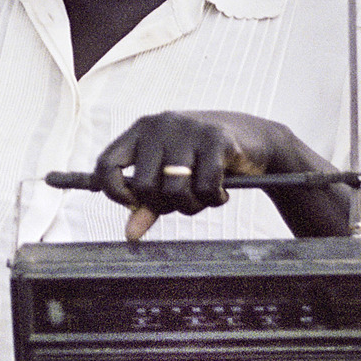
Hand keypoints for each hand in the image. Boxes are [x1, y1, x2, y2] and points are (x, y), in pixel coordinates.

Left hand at [86, 109, 305, 241]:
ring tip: (205, 197)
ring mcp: (188, 129)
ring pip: (175, 190)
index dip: (115, 192)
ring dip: (192, 205)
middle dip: (165, 205)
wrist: (253, 140)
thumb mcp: (171, 180)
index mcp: (140, 132)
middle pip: (144, 186)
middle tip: (184, 201)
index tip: (135, 205)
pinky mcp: (216, 139)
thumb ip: (148, 204)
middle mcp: (160, 125)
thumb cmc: (202, 162)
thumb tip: (130, 234)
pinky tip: (222, 191)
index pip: (106, 164)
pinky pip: (206, 187)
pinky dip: (215, 199)